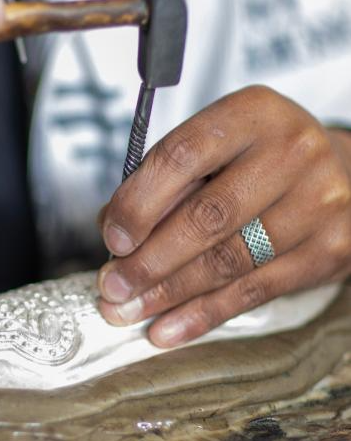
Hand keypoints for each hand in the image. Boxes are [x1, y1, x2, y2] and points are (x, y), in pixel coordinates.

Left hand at [97, 85, 350, 346]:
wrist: (345, 175)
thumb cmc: (261, 158)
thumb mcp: (219, 147)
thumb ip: (168, 179)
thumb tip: (114, 227)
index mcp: (253, 112)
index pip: (184, 155)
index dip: (141, 201)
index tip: (112, 237)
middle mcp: (292, 152)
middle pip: (208, 215)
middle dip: (151, 259)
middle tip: (111, 286)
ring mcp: (317, 202)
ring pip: (230, 260)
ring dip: (170, 292)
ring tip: (129, 310)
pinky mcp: (330, 251)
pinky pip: (255, 291)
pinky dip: (204, 314)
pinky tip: (168, 328)